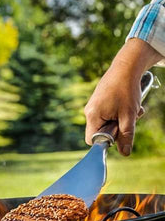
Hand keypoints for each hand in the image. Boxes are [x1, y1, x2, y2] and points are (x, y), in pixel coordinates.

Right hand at [84, 38, 162, 155]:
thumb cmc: (126, 90)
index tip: (119, 134)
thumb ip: (126, 136)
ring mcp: (93, 105)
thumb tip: (124, 153)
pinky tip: (127, 104)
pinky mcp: (99, 101)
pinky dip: (118, 113)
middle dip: (116, 128)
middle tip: (128, 118)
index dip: (105, 141)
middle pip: (100, 131)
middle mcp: (89, 111)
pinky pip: (107, 114)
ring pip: (106, 122)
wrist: (126, 67)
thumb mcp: (129, 116)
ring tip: (130, 109)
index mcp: (92, 115)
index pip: (92, 140)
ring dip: (120, 119)